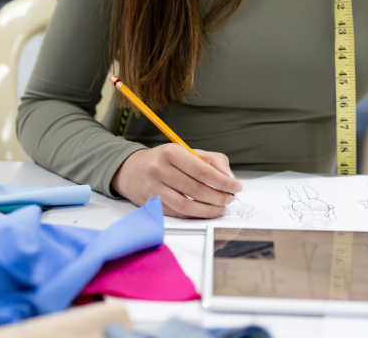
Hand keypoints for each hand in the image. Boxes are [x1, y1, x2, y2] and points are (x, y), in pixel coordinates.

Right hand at [111, 145, 240, 218]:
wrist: (131, 170)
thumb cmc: (164, 160)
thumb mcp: (187, 152)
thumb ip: (212, 161)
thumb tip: (229, 178)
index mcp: (171, 152)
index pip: (202, 170)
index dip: (223, 181)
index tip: (236, 187)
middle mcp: (159, 169)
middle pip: (196, 189)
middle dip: (218, 197)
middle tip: (230, 199)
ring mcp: (154, 188)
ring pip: (187, 205)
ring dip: (208, 210)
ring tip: (220, 209)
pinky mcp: (152, 204)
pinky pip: (178, 213)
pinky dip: (195, 215)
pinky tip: (205, 213)